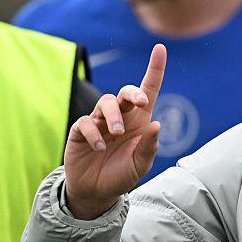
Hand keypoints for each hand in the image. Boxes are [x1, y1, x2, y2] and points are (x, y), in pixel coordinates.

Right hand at [64, 44, 165, 218]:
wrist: (96, 193)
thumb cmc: (121, 175)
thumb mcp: (140, 165)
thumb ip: (149, 146)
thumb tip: (156, 124)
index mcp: (139, 121)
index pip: (148, 90)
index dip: (155, 69)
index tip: (160, 48)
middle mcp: (121, 117)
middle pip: (126, 92)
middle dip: (133, 92)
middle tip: (140, 103)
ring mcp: (100, 122)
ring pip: (105, 102)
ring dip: (113, 116)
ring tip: (115, 134)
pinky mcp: (81, 131)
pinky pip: (86, 122)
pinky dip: (94, 134)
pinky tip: (99, 147)